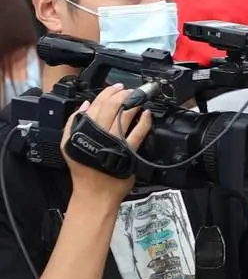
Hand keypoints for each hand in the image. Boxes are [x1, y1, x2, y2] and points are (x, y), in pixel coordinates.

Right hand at [63, 84, 151, 204]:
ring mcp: (114, 142)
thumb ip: (73, 123)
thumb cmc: (84, 169)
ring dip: (133, 104)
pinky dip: (143, 122)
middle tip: (130, 90)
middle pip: (111, 107)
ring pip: (124, 117)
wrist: (94, 192)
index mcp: (83, 130)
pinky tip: (147, 115)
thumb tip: (84, 105)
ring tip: (139, 98)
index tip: (116, 87)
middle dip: (123, 95)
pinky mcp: (127, 151)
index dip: (108, 93)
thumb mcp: (69, 144)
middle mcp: (98, 134)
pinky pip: (137, 133)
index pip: (96, 105)